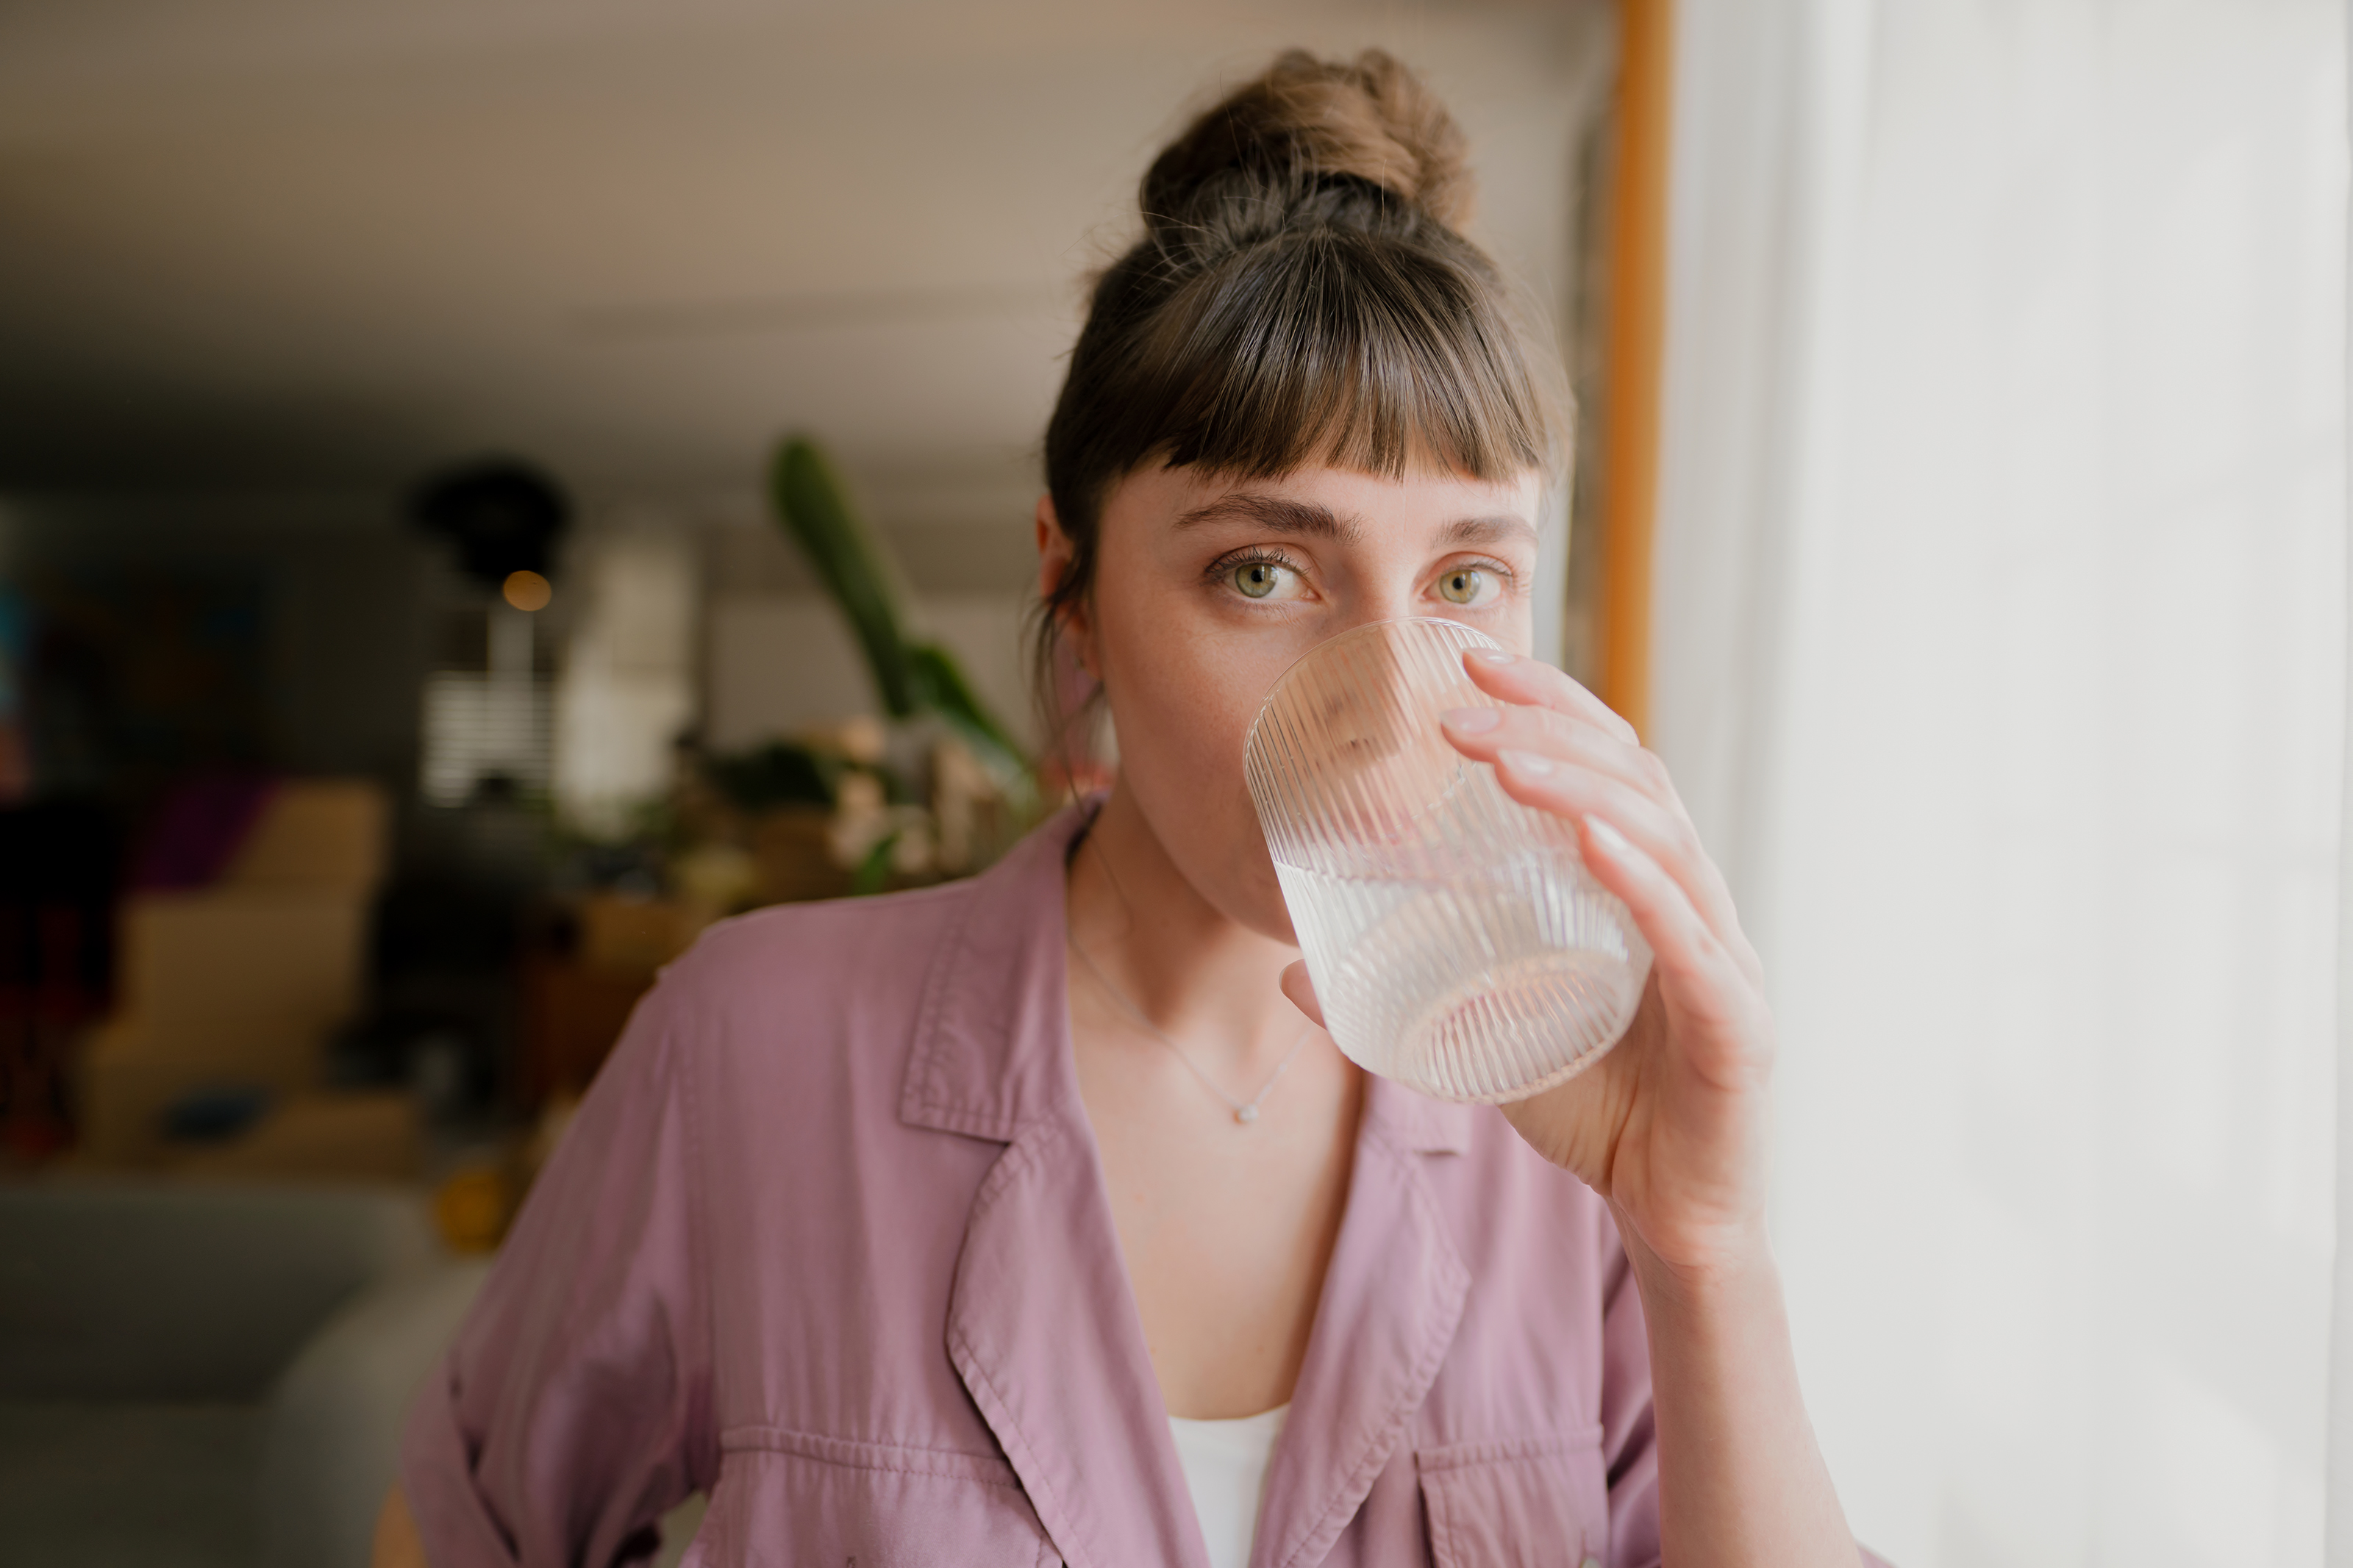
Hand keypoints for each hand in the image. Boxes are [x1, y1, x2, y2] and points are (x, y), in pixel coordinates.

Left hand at [1280, 650, 1775, 1282]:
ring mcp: (1723, 957)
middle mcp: (1691, 901)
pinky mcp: (1736, 1025)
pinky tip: (1595, 842)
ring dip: (1582, 788)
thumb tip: (1289, 970)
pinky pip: (1692, 941)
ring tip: (1506, 761)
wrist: (1667, 1215)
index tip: (1469, 658)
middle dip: (1550, 729)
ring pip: (1663, 841)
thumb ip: (1397, 1002)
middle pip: (1635, 780)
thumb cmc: (1591, 1107)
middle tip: (1461, 701)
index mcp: (1640, 884)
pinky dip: (1644, 883)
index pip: (1605, 764)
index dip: (1547, 704)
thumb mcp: (1476, 1039)